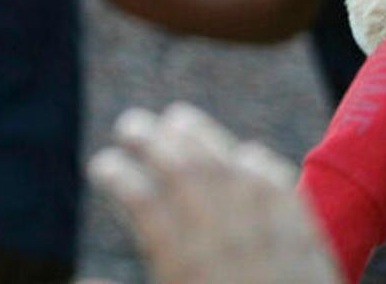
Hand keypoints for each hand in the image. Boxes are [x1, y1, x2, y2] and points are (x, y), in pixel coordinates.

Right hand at [86, 103, 341, 283]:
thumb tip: (78, 281)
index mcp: (184, 267)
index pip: (140, 201)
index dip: (116, 174)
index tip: (102, 166)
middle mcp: (224, 247)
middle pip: (182, 170)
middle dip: (150, 138)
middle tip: (129, 124)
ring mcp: (268, 241)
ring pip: (228, 167)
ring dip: (201, 137)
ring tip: (177, 119)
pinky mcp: (306, 246)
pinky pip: (280, 190)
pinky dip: (260, 165)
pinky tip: (243, 155)